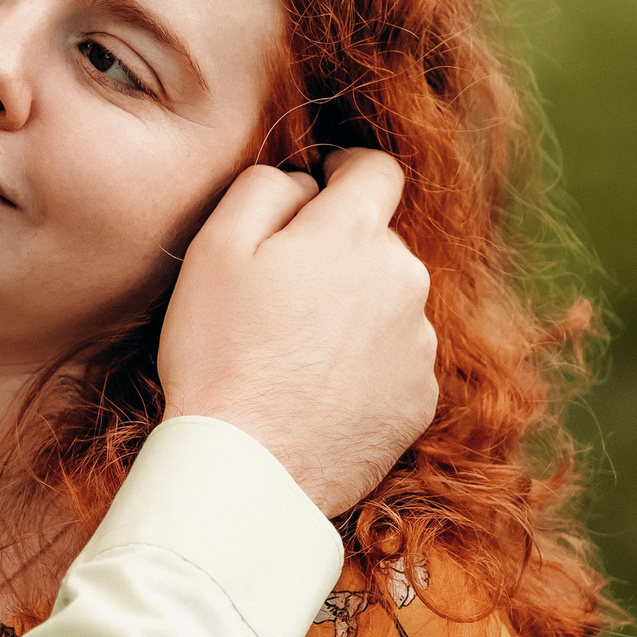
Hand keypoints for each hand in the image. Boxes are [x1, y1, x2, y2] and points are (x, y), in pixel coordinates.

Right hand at [157, 150, 435, 517]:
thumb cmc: (220, 352)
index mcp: (354, 233)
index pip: (378, 169)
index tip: (319, 186)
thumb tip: (304, 183)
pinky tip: (317, 387)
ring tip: (294, 349)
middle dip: (338, 249)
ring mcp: (418, 344)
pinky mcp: (421, 399)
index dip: (345, 168)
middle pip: (379, 239)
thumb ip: (265, 188)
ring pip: (388, 300)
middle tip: (279, 289)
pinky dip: (364, 361)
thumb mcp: (215, 246)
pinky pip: (394, 357)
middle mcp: (404, 280)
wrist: (251, 468)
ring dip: (353, 307)